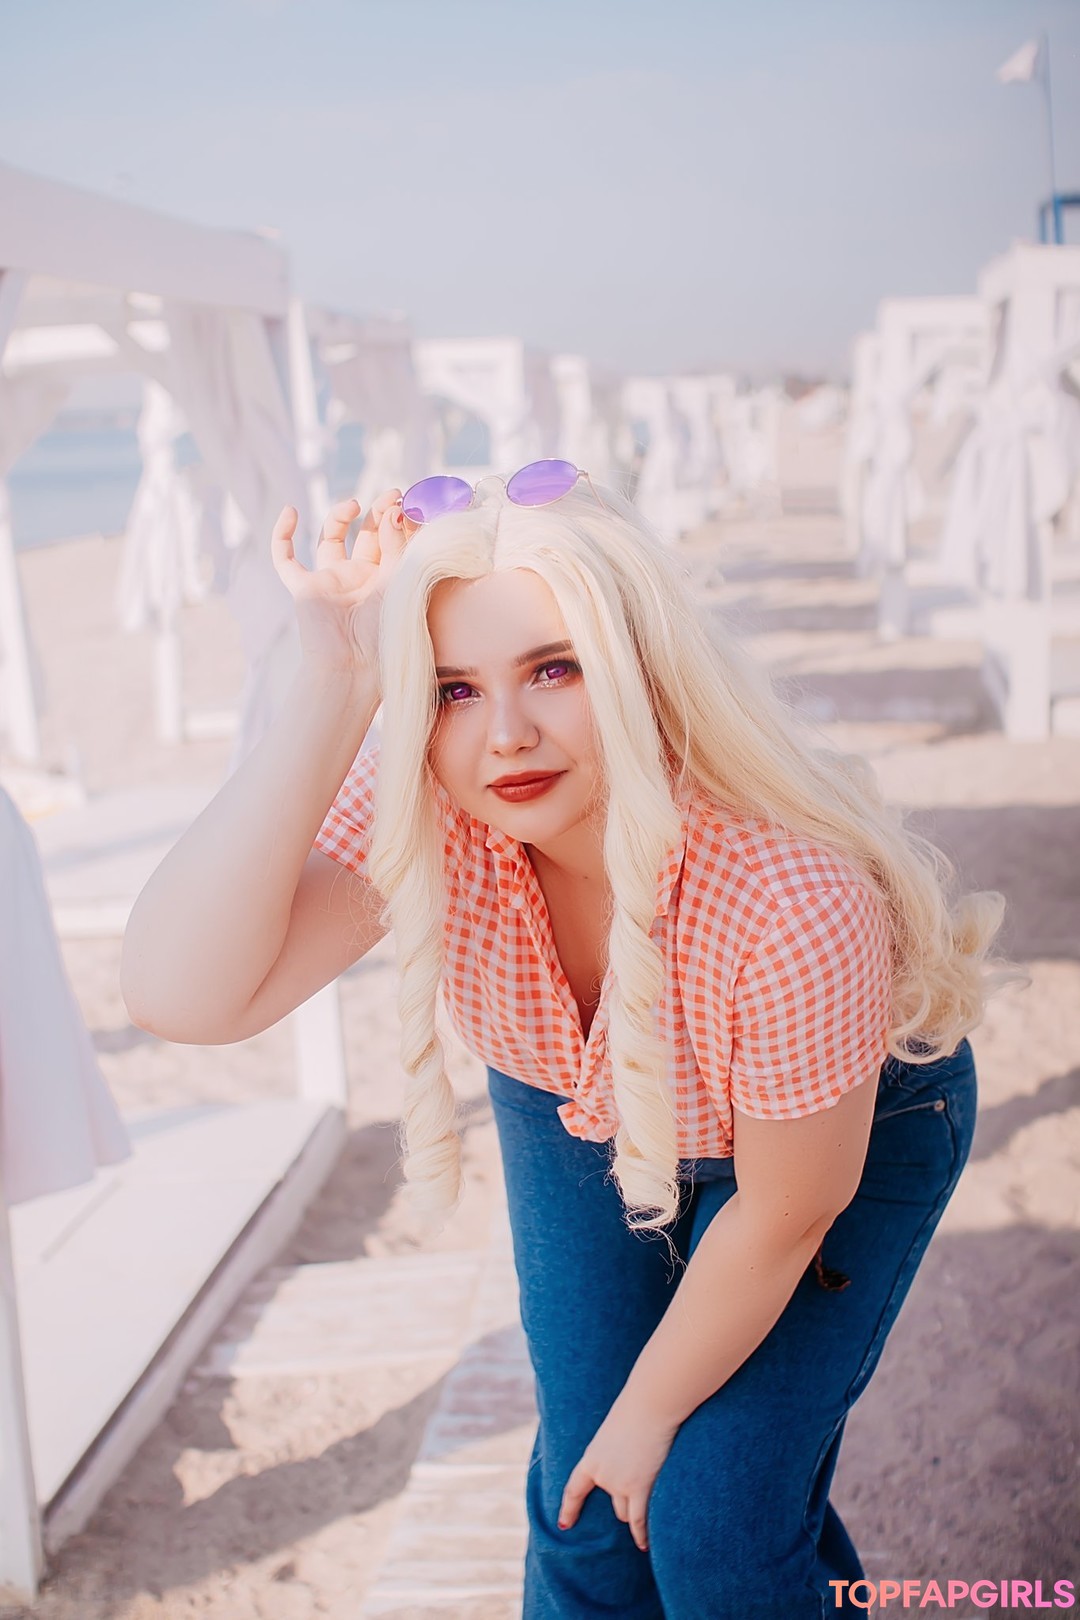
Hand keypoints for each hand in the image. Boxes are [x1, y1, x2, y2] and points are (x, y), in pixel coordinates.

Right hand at [270, 489, 412, 675]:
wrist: (354, 668)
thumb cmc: (384, 636)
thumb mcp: (398, 585)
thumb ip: (398, 547)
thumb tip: (395, 509)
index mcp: (387, 582)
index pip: (392, 541)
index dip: (398, 520)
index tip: (406, 502)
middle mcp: (360, 579)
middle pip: (366, 535)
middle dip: (378, 513)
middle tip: (391, 495)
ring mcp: (331, 582)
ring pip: (330, 540)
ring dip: (340, 517)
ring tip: (354, 505)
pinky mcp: (304, 589)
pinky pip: (285, 560)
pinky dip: (282, 535)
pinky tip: (290, 512)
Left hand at [558, 1396, 680, 1553]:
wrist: (649, 1406)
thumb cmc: (636, 1410)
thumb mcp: (615, 1430)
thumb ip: (615, 1450)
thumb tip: (625, 1458)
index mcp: (591, 1458)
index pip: (575, 1489)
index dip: (569, 1508)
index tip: (564, 1524)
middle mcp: (602, 1475)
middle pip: (613, 1503)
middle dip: (625, 1502)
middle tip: (641, 1488)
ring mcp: (620, 1484)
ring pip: (626, 1512)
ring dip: (635, 1511)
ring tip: (649, 1506)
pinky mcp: (639, 1487)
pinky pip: (639, 1520)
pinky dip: (641, 1535)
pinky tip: (643, 1545)